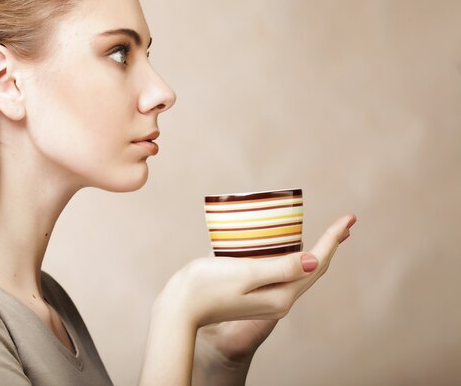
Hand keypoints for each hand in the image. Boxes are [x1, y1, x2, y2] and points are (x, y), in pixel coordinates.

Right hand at [189, 214, 356, 383]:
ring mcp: (266, 299)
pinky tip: (290, 249)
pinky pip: (284, 274)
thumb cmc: (205, 287)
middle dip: (331, 246)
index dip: (333, 240)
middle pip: (313, 270)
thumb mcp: (244, 274)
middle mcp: (278, 300)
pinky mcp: (254, 295)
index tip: (348, 219)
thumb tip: (312, 260)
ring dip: (316, 252)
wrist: (179, 309)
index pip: (316, 264)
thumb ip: (279, 268)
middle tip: (345, 224)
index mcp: (280, 296)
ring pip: (300, 273)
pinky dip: (294, 258)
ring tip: (328, 236)